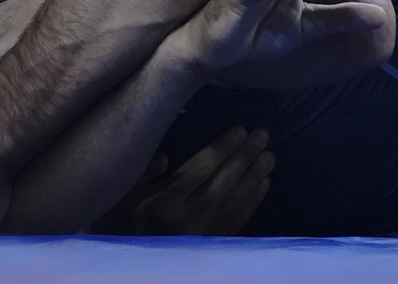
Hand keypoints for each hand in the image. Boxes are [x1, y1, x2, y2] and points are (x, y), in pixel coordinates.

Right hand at [90, 127, 273, 234]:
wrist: (145, 266)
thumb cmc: (132, 223)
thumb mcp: (127, 196)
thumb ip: (144, 175)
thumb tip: (164, 157)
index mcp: (167, 201)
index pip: (201, 168)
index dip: (223, 148)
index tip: (240, 131)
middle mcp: (192, 216)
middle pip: (224, 181)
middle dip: (245, 156)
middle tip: (263, 136)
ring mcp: (208, 231)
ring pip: (238, 199)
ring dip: (256, 175)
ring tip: (270, 156)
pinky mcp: (218, 242)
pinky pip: (241, 217)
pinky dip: (255, 199)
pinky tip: (264, 183)